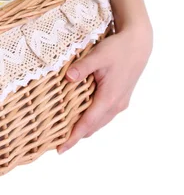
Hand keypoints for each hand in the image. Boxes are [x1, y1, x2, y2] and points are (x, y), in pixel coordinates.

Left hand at [57, 20, 152, 153]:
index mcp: (109, 98)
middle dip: (76, 136)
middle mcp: (116, 105)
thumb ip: (82, 67)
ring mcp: (120, 103)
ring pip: (99, 123)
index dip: (73, 137)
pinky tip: (80, 117)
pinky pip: (104, 116)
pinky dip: (91, 120)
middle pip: (93, 127)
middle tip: (56, 142)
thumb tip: (68, 77)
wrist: (138, 44)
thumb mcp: (98, 55)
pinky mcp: (120, 99)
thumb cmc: (118, 49)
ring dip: (84, 129)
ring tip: (65, 133)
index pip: (88, 123)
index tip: (61, 149)